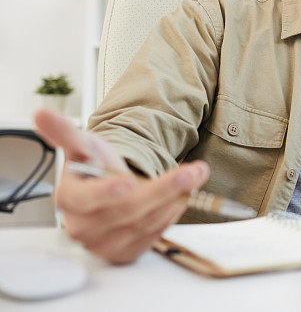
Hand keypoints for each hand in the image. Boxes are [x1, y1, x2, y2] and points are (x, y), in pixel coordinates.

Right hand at [33, 108, 208, 264]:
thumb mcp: (85, 145)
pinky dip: (171, 214)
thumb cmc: (96, 168)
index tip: (126, 182)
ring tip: (193, 177)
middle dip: (163, 188)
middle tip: (192, 171)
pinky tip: (180, 197)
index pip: (83, 199)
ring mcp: (103, 243)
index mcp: (69, 198)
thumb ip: (66, 132)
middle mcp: (82, 226)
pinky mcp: (124, 252)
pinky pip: (153, 236)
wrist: (110, 190)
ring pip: (145, 223)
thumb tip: (41, 114)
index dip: (104, 192)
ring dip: (174, 199)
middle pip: (126, 210)